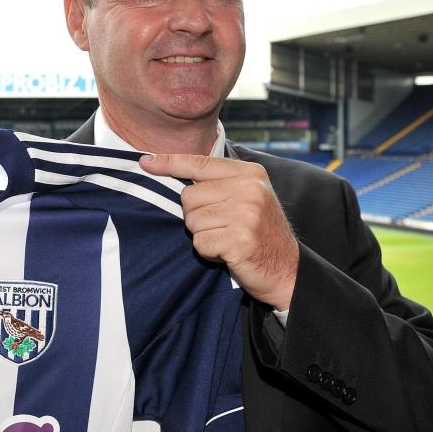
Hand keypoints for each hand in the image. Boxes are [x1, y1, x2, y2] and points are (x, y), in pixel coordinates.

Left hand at [139, 153, 298, 310]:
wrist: (287, 269)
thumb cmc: (260, 232)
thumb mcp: (248, 197)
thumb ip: (219, 183)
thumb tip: (172, 170)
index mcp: (249, 173)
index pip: (199, 163)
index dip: (169, 162)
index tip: (145, 162)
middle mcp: (249, 189)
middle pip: (188, 196)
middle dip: (196, 216)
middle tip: (222, 226)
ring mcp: (246, 214)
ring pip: (191, 221)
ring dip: (203, 235)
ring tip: (227, 239)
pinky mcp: (239, 239)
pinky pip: (199, 243)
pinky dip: (208, 252)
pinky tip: (228, 253)